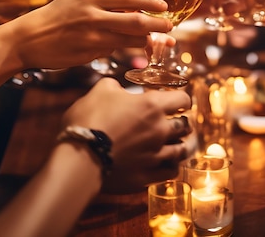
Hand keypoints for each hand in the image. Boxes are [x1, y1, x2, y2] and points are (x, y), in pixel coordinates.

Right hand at [0, 0, 174, 84]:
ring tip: (161, 40)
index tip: (164, 5)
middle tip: (170, 27)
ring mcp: (91, 39)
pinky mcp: (89, 56)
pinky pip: (115, 52)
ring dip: (147, 41)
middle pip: (133, 22)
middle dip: (156, 25)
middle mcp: (92, 17)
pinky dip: (128, 50)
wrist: (28, 39)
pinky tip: (139, 49)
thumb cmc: (57, 12)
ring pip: (127, 41)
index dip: (149, 1)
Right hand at [61, 78, 191, 192]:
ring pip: (182, 150)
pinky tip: (166, 163)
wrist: (79, 157)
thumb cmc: (89, 119)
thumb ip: (115, 85)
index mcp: (152, 106)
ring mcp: (155, 156)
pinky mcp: (146, 177)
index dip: (181, 98)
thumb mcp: (101, 90)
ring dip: (180, 144)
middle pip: (185, 125)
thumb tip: (118, 88)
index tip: (176, 101)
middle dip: (182, 121)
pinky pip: (171, 172)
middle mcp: (160, 130)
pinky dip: (172, 166)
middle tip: (175, 121)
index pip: (183, 99)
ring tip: (175, 143)